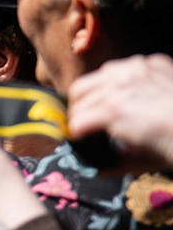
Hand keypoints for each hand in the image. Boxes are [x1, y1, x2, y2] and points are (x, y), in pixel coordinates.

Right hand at [69, 54, 172, 171]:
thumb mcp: (138, 163)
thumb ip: (109, 165)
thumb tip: (94, 166)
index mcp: (112, 111)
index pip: (75, 121)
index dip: (75, 133)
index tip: (79, 139)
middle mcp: (120, 84)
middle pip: (79, 94)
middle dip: (79, 111)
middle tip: (87, 123)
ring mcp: (138, 69)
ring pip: (98, 76)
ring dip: (95, 92)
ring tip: (103, 105)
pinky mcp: (153, 63)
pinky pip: (124, 67)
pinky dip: (121, 80)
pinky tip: (131, 93)